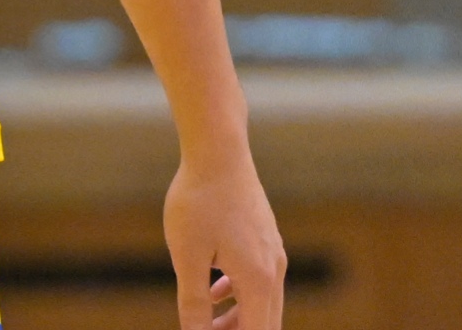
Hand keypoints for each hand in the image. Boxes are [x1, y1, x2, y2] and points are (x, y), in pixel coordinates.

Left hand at [164, 151, 285, 329]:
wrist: (218, 150)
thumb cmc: (198, 201)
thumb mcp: (187, 257)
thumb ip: (193, 304)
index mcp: (258, 280)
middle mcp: (274, 269)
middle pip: (265, 323)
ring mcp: (273, 251)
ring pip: (262, 301)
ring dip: (238, 319)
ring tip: (206, 324)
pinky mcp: (265, 237)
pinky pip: (258, 278)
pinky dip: (239, 294)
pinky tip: (215, 290)